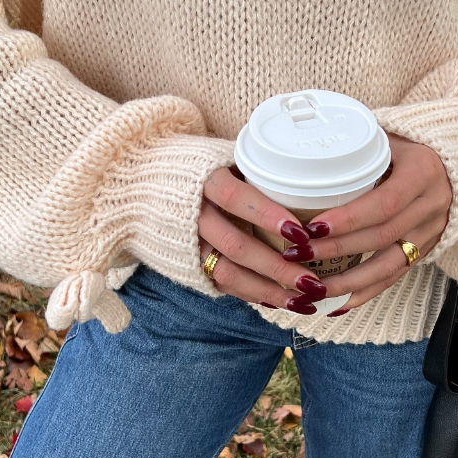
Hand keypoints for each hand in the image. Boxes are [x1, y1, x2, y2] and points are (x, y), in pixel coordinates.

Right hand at [198, 167, 328, 314]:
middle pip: (235, 245)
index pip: (234, 197)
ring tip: (302, 301)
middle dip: (276, 267)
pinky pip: (220, 284)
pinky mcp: (186, 263)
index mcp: (201, 180)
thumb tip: (302, 177)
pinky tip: (278, 300)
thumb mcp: (220, 156)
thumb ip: (253, 169)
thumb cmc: (196, 168)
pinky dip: (250, 293)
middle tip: (312, 281)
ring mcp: (187, 243)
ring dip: (267, 289)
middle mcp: (192, 215)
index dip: (266, 215)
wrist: (144, 185)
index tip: (301, 233)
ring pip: (227, 272)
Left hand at [303, 134, 451, 312]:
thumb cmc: (406, 146)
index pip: (384, 203)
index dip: (348, 219)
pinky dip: (364, 292)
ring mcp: (431, 232)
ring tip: (312, 288)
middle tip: (298, 254)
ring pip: (389, 265)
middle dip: (337, 250)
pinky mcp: (425, 250)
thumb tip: (302, 156)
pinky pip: (394, 276)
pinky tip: (337, 304)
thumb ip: (354, 149)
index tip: (312, 228)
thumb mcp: (387, 138)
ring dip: (347, 281)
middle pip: (382, 236)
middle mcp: (432, 205)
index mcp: (422, 172)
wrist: (452, 163)